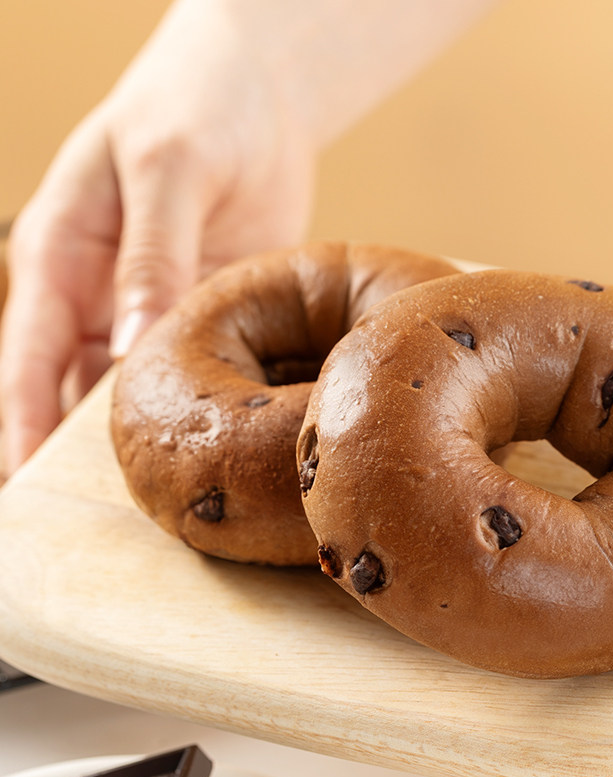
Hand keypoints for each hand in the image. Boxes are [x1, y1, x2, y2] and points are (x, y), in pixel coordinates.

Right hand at [0, 0, 314, 472]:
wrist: (260, 94)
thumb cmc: (194, 107)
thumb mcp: (166, 168)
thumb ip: (151, 254)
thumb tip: (134, 344)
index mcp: (63, 256)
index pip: (26, 355)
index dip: (21, 423)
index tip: (22, 487)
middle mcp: (102, 293)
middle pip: (76, 387)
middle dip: (83, 449)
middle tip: (107, 518)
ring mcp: (156, 307)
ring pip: (136, 388)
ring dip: (146, 434)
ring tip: (166, 493)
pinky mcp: (210, 310)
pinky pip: (198, 368)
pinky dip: (204, 403)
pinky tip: (218, 438)